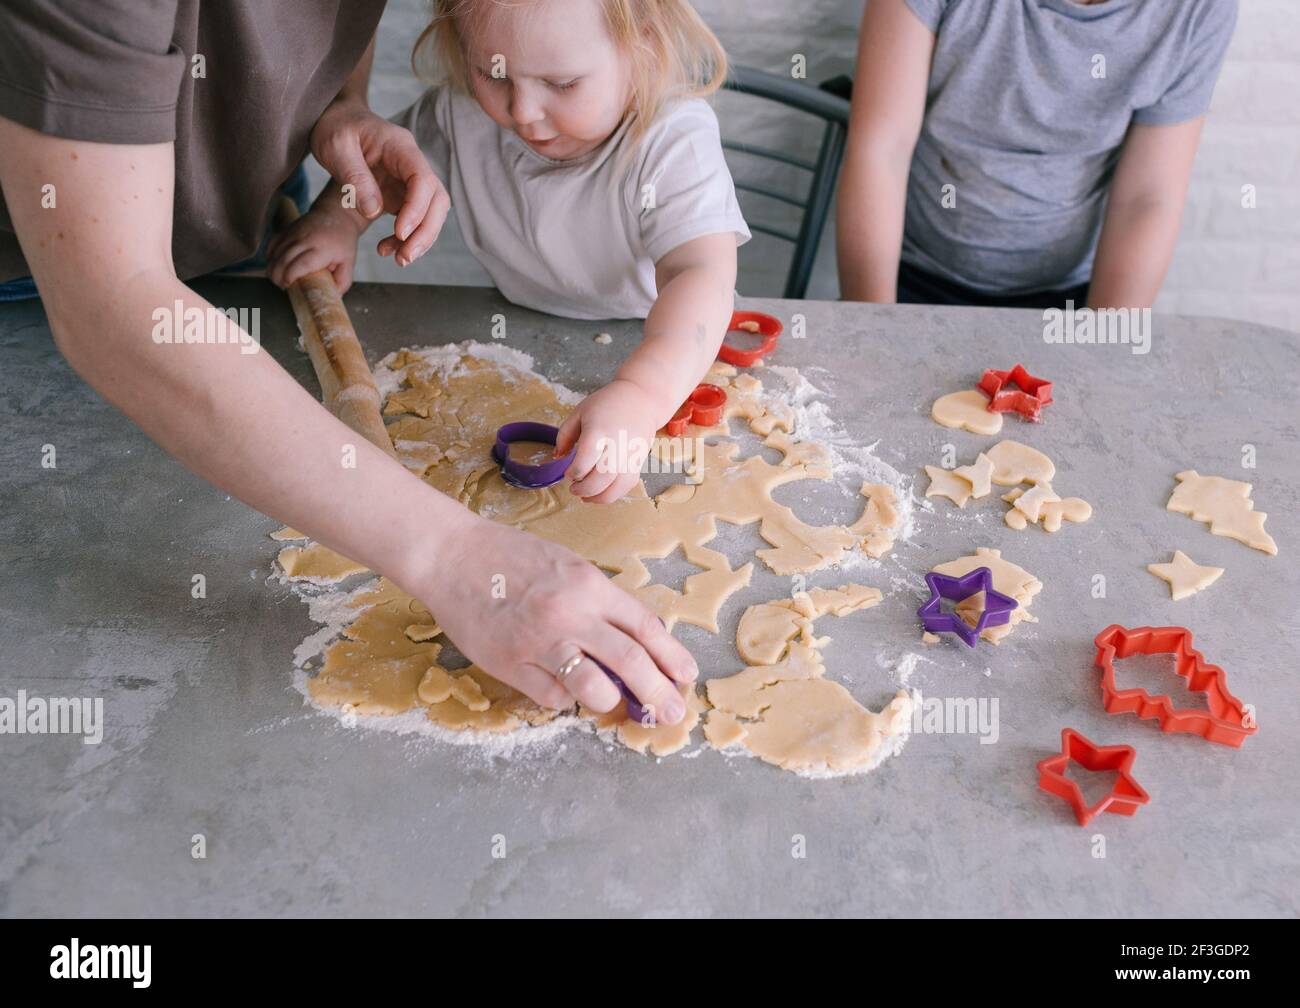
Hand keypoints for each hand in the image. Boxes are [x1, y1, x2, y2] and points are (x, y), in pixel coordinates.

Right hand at [267, 205, 363, 292]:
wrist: (337, 214)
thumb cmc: (343, 241)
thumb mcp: (349, 262)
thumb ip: (343, 281)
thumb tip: (333, 297)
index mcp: (321, 250)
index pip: (301, 263)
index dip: (290, 276)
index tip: (287, 285)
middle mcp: (305, 240)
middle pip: (283, 259)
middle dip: (277, 276)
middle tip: (282, 286)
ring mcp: (294, 233)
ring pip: (275, 252)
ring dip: (272, 268)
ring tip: (278, 279)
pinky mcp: (287, 230)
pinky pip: (272, 244)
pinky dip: (269, 256)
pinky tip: (274, 265)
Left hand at [309, 98, 449, 267]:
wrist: (336, 120)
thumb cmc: (335, 127)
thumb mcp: (335, 146)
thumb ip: (354, 177)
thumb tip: (374, 212)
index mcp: (400, 146)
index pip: (423, 178)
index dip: (417, 208)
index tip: (400, 232)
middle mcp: (412, 163)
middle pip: (437, 199)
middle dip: (426, 232)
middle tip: (405, 257)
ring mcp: (409, 180)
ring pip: (432, 213)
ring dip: (420, 239)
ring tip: (398, 259)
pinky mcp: (403, 194)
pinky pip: (415, 219)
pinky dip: (406, 239)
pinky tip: (386, 248)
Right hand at [420, 515, 697, 721]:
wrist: (452, 555)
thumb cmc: (513, 558)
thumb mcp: (568, 566)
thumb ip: (601, 601)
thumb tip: (637, 641)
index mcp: (589, 585)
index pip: (645, 627)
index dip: (672, 656)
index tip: (687, 676)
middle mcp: (569, 614)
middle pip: (630, 662)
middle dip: (658, 692)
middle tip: (671, 711)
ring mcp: (538, 642)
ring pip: (593, 689)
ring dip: (610, 700)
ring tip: (613, 701)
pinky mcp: (510, 664)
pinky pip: (553, 696)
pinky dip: (565, 698)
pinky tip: (564, 687)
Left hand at [556, 378, 665, 502]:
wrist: (641, 399)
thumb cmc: (608, 404)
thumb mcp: (580, 412)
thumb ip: (565, 435)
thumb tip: (557, 457)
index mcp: (598, 431)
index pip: (585, 461)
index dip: (573, 473)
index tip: (568, 473)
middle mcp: (616, 445)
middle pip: (601, 478)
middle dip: (584, 489)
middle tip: (573, 489)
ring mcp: (630, 455)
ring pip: (616, 487)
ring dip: (599, 498)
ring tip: (586, 497)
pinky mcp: (639, 461)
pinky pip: (628, 485)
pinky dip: (614, 493)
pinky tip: (602, 492)